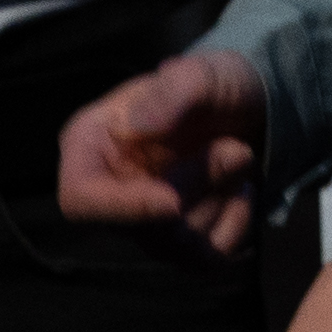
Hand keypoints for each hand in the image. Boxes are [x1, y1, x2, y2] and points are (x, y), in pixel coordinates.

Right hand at [62, 44, 268, 250]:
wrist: (250, 108)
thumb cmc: (213, 85)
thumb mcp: (204, 72)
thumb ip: (178, 88)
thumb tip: (140, 124)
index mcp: (90, 146)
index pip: (81, 199)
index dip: (123, 209)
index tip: (173, 203)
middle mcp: (108, 193)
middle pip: (138, 227)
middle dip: (196, 188)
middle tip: (237, 151)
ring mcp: (141, 222)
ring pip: (174, 246)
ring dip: (219, 201)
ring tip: (239, 158)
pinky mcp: (178, 243)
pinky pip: (205, 259)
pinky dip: (235, 226)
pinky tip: (243, 191)